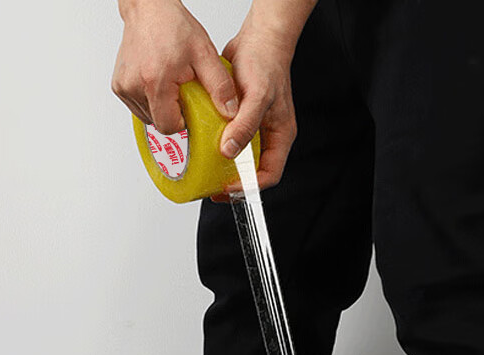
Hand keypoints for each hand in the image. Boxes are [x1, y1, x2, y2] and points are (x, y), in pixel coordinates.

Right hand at [112, 0, 237, 133]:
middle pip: (158, 123)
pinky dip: (150, 99)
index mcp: (155, 82)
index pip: (169, 126)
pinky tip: (158, 81)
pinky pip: (139, 106)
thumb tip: (230, 112)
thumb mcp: (205, 55)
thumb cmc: (172, 26)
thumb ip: (220, 86)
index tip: (189, 107)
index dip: (183, 121)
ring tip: (169, 84)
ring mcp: (123, 86)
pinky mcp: (118, 85)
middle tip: (180, 90)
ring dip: (161, 107)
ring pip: (148, 116)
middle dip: (173, 113)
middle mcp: (134, 86)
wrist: (149, 8)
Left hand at [210, 20, 296, 199]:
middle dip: (233, 182)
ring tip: (206, 170)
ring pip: (240, 159)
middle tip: (213, 186)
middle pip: (253, 172)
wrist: (258, 39)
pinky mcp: (239, 120)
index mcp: (280, 137)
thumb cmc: (266, 63)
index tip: (228, 186)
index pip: (268, 174)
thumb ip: (245, 126)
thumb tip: (230, 151)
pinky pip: (229, 140)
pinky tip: (203, 146)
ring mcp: (254, 129)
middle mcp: (268, 136)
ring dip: (223, 166)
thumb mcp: (257, 96)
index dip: (249, 185)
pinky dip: (216, 146)